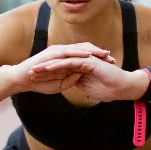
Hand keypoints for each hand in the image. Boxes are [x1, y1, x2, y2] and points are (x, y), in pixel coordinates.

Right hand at [5, 42, 115, 94]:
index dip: (98, 60)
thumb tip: (82, 77)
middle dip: (99, 54)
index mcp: (66, 59)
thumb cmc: (39, 83)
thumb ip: (71, 79)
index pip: (85, 57)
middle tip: (112, 58)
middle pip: (85, 50)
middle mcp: (63, 52)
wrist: (21, 79)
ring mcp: (58, 51)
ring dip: (92, 51)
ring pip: (79, 48)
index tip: (111, 65)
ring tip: (104, 54)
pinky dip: (79, 52)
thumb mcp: (60, 84)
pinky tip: (88, 54)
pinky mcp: (52, 53)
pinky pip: (68, 52)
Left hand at [28, 55, 148, 102]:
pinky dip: (59, 65)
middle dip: (42, 69)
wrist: (122, 88)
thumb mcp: (88, 89)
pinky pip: (70, 62)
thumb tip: (73, 86)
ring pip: (61, 61)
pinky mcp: (87, 61)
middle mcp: (80, 62)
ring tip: (34, 70)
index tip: (34, 82)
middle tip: (28, 73)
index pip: (59, 71)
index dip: (46, 76)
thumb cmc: (108, 90)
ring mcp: (83, 60)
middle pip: (57, 64)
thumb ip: (79, 85)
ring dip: (47, 66)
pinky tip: (48, 68)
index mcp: (78, 69)